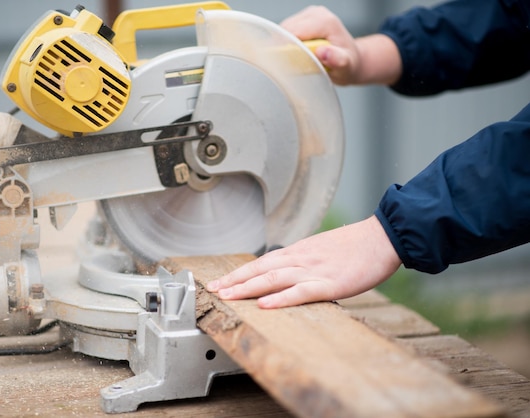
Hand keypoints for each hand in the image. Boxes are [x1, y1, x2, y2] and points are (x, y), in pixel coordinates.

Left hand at [206, 216, 401, 307]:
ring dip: (247, 288)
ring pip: (273, 279)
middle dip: (234, 281)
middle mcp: (300, 259)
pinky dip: (281, 298)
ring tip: (227, 296)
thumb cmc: (354, 247)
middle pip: (259, 270)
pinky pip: (300, 291)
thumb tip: (285, 274)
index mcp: (298, 252)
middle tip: (212, 290)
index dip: (238, 274)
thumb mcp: (321, 251)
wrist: (381, 238)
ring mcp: (313, 271)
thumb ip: (302, 261)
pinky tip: (265, 305)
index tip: (220, 282)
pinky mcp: (329, 283)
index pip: (260, 263)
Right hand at [280, 6, 401, 85]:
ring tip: (301, 57)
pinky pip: (287, 30)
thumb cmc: (347, 64)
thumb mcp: (345, 67)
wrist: (350, 59)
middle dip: (287, 47)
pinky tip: (300, 50)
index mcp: (326, 22)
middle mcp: (317, 13)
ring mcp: (310, 13)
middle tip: (298, 62)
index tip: (291, 62)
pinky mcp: (304, 18)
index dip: (288, 48)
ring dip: (287, 45)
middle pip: (287, 29)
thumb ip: (337, 60)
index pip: (295, 32)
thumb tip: (323, 52)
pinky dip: (288, 42)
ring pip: (284, 29)